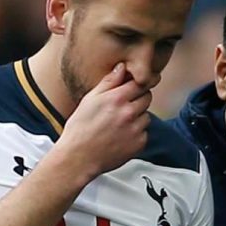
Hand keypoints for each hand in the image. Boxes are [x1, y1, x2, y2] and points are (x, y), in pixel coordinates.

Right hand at [59, 63, 151, 178]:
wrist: (79, 158)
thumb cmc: (80, 128)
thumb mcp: (90, 100)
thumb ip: (108, 82)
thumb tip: (122, 67)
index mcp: (117, 98)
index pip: (140, 83)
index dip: (141, 82)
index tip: (143, 83)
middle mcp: (129, 113)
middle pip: (147, 98)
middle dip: (139, 99)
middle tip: (124, 107)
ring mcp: (136, 129)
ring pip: (146, 116)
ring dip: (138, 118)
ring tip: (120, 125)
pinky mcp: (138, 144)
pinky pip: (144, 133)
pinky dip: (136, 134)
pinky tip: (121, 137)